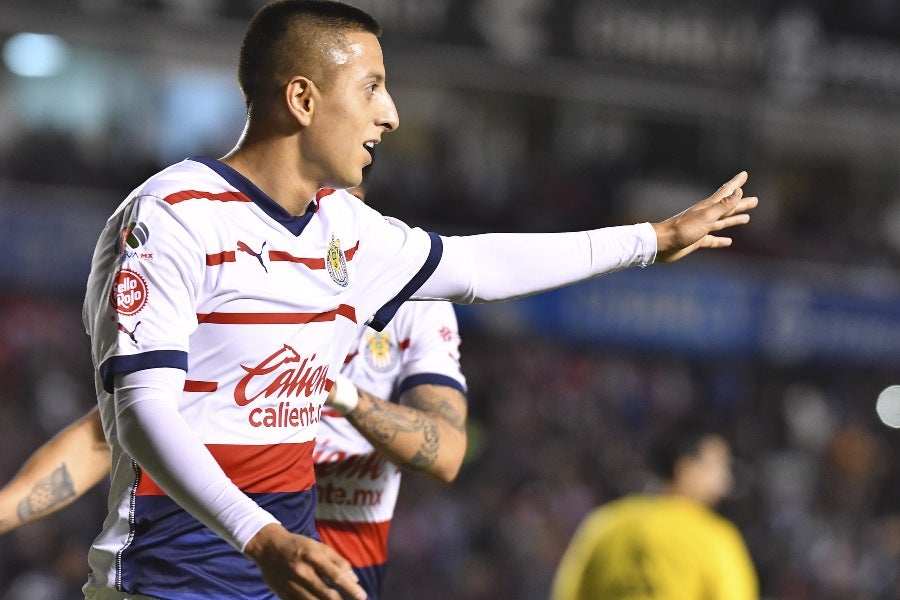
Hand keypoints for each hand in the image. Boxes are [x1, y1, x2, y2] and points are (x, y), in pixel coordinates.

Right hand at [244, 523, 365, 599]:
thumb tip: (354, 579)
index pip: (336, 576)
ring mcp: (292, 585)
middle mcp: (302, 572)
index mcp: (313, 557)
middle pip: (327, 593)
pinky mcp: (283, 594)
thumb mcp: (319, 547)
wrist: (268, 547)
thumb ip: (338, 561)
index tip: (362, 596)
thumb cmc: (299, 546)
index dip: (351, 588)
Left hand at [651, 171, 757, 262]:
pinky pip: (713, 240)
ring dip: (734, 219)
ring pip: (722, 222)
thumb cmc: (684, 229)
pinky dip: (721, 240)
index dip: (736, 183)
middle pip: (727, 208)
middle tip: (755, 200)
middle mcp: (706, 216)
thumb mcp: (707, 216)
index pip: (726, 192)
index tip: (744, 174)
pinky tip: (729, 242)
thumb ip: (723, 205)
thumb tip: (739, 192)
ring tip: (747, 218)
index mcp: (708, 207)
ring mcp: (702, 228)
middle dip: (741, 204)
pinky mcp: (697, 240)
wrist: (663, 244)